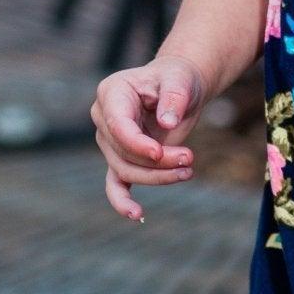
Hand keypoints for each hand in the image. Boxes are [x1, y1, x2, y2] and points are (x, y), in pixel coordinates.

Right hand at [91, 53, 208, 222]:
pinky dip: (123, 201)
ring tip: (188, 170)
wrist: (179, 87)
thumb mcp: (180, 79)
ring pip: (126, 171)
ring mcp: (109, 141)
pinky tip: (137, 215)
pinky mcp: (120, 158)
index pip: (117, 126)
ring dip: (158, 176)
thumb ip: (174, 97)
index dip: (137, 143)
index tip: (160, 152)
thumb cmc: (178, 78)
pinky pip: (115, 184)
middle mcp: (103, 118)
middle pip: (124, 152)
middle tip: (190, 158)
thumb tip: (167, 124)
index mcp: (112, 93)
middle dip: (158, 161)